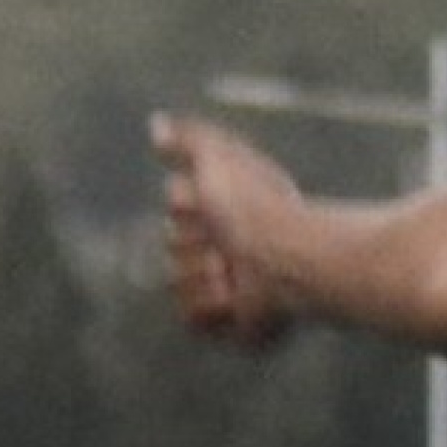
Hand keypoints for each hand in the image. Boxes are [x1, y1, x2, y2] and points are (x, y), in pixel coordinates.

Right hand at [154, 112, 304, 347]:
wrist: (289, 260)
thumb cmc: (259, 208)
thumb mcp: (221, 160)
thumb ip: (190, 140)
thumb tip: (158, 124)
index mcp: (227, 210)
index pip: (174, 205)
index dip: (187, 203)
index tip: (209, 200)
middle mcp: (226, 246)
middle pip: (170, 245)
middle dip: (193, 242)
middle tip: (225, 242)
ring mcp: (229, 285)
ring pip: (176, 283)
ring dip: (203, 275)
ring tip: (234, 271)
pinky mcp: (231, 322)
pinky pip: (191, 319)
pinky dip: (210, 308)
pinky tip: (235, 298)